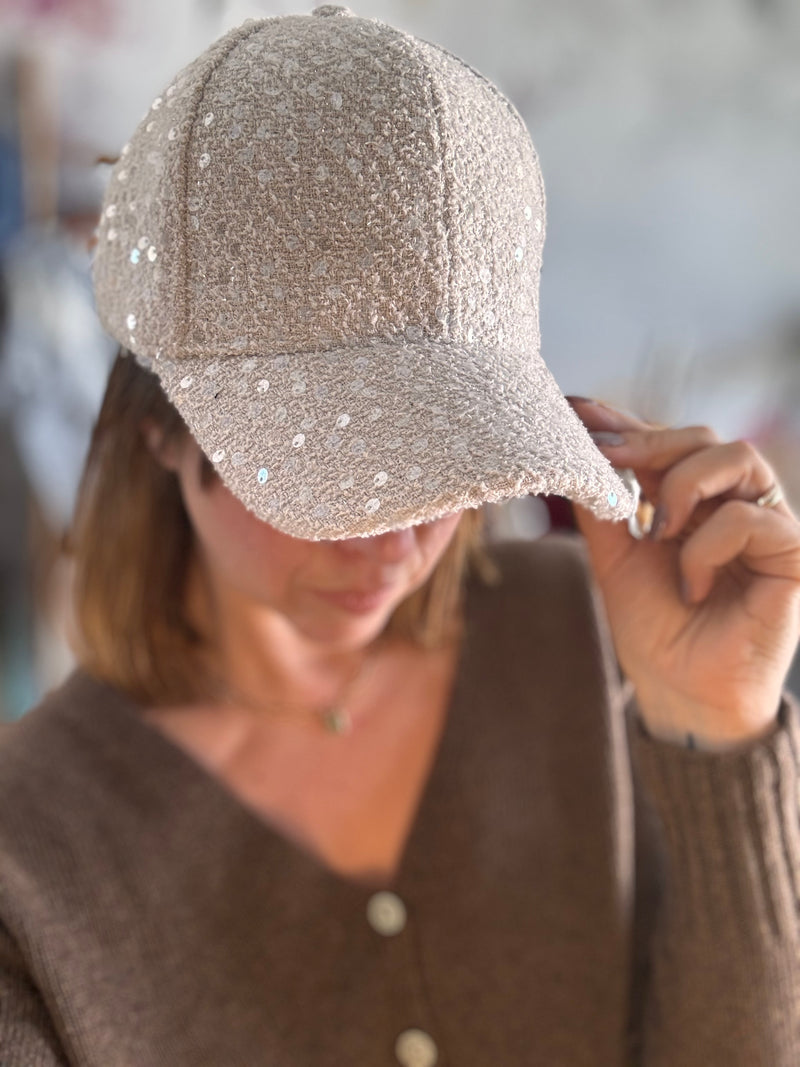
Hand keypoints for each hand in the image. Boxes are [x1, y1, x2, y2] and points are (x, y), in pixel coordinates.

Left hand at [567, 398, 799, 750]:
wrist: (681, 691)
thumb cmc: (655, 627)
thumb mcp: (615, 558)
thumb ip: (602, 506)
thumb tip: (575, 451)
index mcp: (695, 498)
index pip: (667, 442)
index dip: (625, 424)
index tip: (577, 412)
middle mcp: (735, 502)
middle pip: (705, 437)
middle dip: (649, 443)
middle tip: (606, 459)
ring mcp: (767, 523)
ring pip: (738, 457)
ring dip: (684, 485)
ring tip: (656, 531)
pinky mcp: (793, 554)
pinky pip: (752, 518)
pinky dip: (708, 546)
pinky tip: (692, 584)